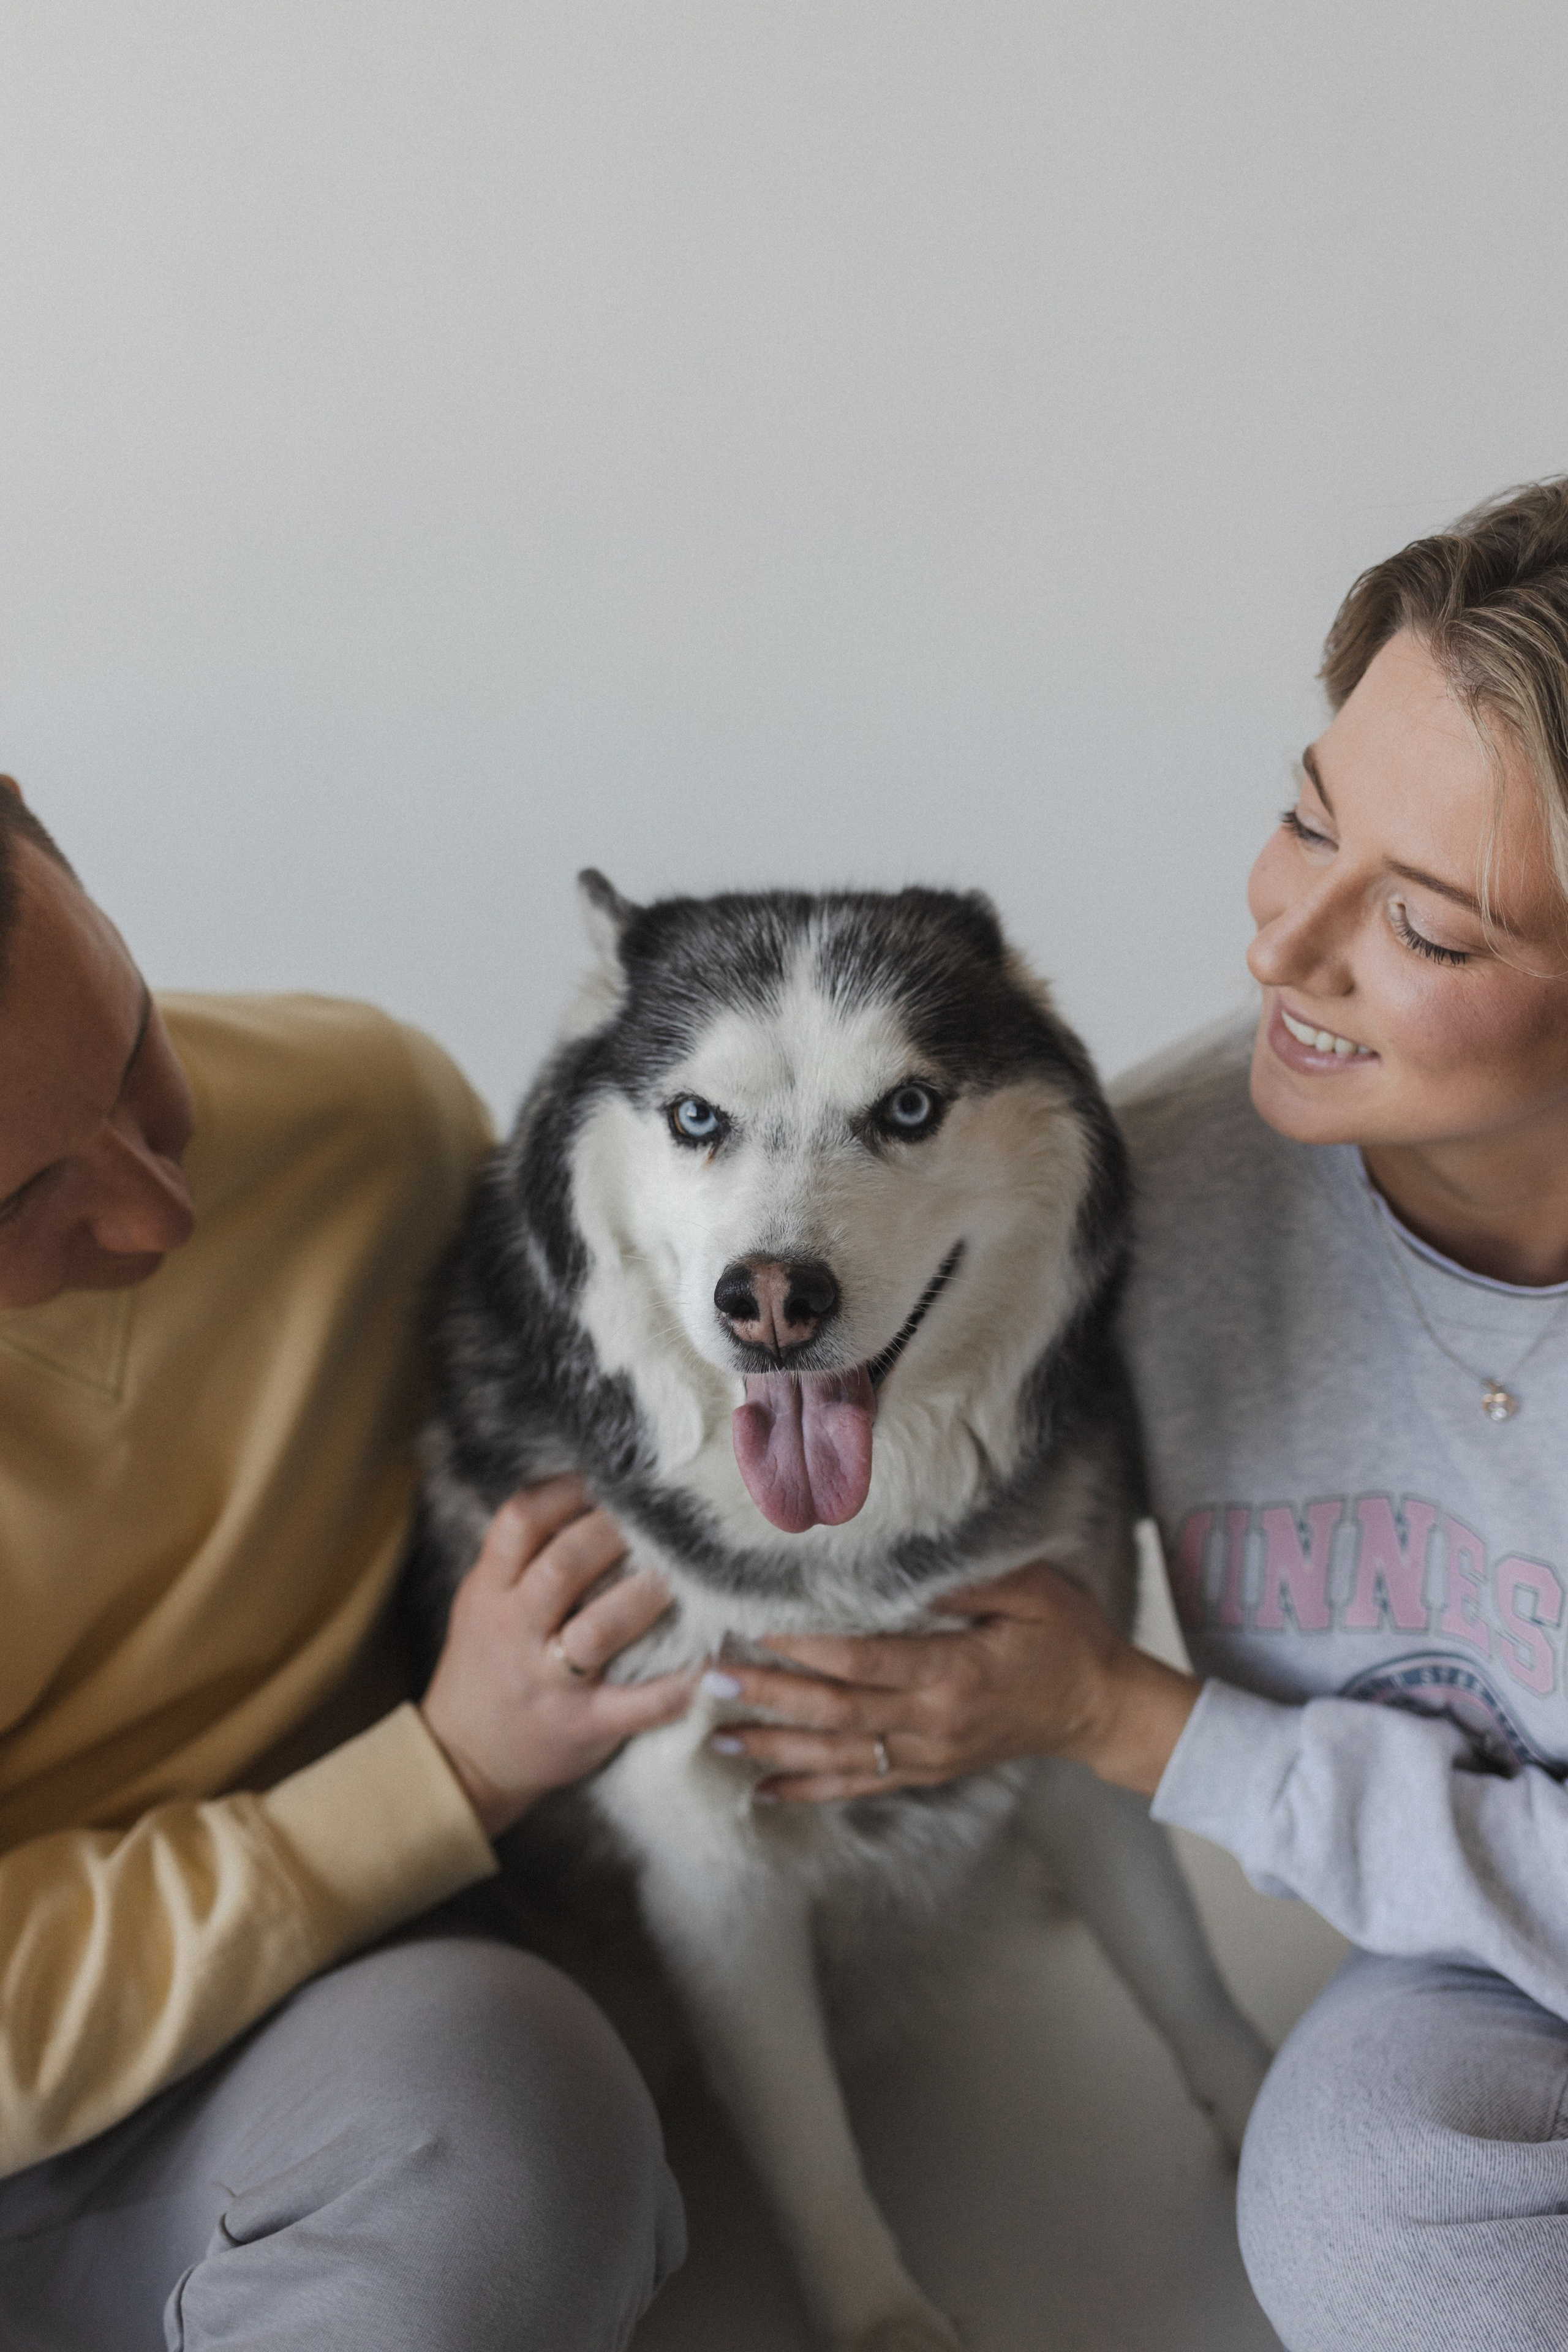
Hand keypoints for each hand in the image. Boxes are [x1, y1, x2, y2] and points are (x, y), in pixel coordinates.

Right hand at [420, 1478, 695, 1839]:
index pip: (520, 1522)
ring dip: (648, 1594)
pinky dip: (678, 1686)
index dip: (566, 1490)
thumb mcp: (486, 1600)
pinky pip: (638, 1704)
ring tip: (690, 1571)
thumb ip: (524, 1554)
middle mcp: (516, 1630)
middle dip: (614, 1533)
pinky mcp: (584, 1725)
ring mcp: (550, 1681)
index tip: (609, 1475)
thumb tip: (589, 1487)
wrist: (466, 1756)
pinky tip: (712, 1662)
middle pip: (563, 1565)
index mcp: (491, 1591)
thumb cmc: (490, 1661)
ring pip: (600, 1629)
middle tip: (661, 1514)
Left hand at [706, 1560, 1199, 1802]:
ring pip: (839, 1756)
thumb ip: (970, 1580)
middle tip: (711, 1683)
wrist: (1102, 1710)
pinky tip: (764, 1789)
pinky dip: (810, 1788)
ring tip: (717, 1737)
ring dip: (776, 1747)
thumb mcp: (1034, 1592)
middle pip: (837, 1713)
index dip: (808, 1650)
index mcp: (954, 1673)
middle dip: (771, 1698)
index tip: (757, 1631)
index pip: (865, 1662)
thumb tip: (905, 1564)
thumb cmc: (1070, 1639)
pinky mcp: (930, 1770)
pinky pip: (861, 1784)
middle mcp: (934, 1722)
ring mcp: (929, 1754)